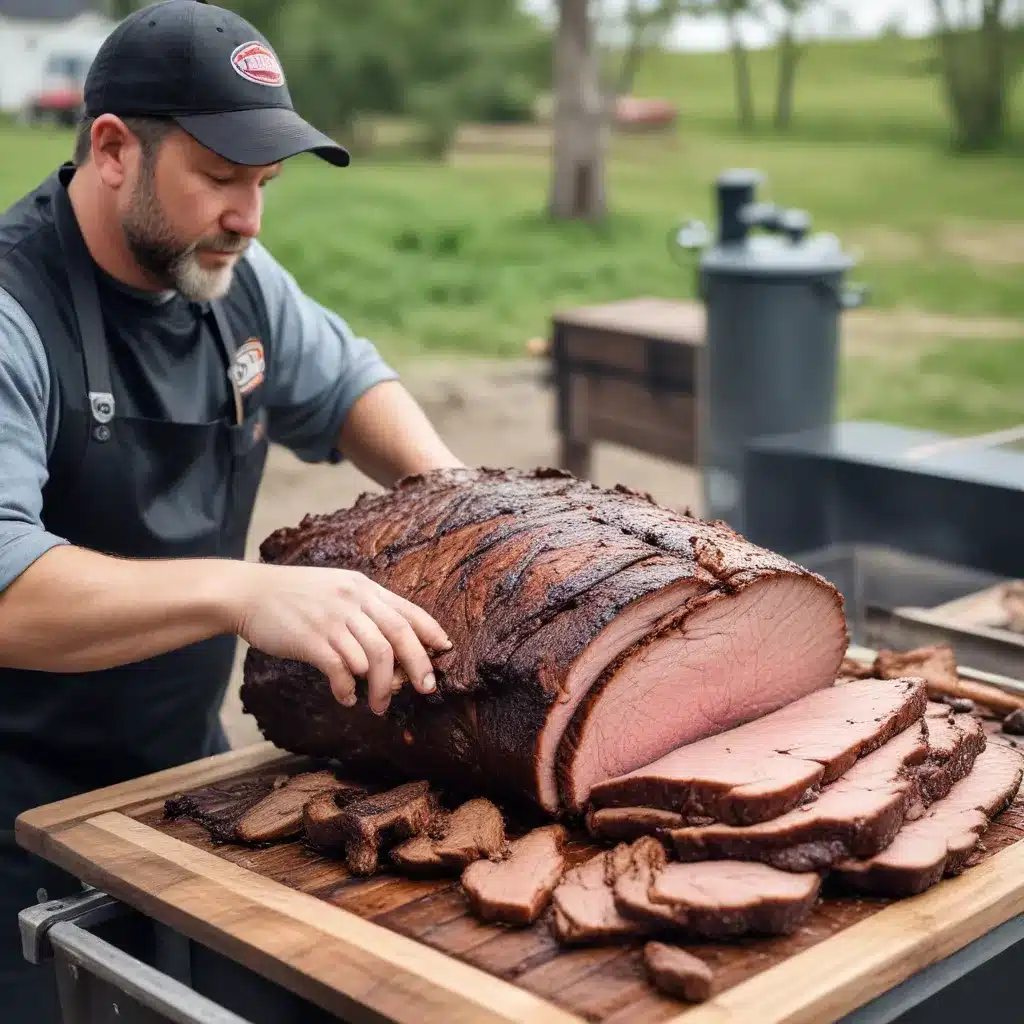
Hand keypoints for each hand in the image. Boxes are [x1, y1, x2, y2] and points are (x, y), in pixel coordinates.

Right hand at [230, 562, 451, 714]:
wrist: (249, 593)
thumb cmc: (296, 597)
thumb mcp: (337, 589)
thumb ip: (364, 609)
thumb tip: (393, 647)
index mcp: (363, 588)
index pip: (407, 610)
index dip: (430, 632)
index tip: (445, 651)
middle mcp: (353, 600)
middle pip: (399, 635)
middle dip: (419, 665)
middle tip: (426, 689)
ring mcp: (332, 619)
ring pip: (374, 658)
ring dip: (382, 687)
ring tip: (379, 706)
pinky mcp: (311, 639)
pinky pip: (341, 670)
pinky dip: (348, 689)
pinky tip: (346, 698)